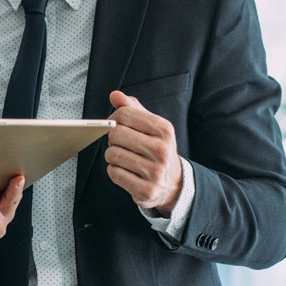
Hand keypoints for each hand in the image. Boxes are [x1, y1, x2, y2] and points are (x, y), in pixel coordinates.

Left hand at [106, 90, 182, 213]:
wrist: (173, 184)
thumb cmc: (157, 149)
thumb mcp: (151, 126)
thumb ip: (133, 109)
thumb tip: (115, 95)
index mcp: (164, 130)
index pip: (125, 114)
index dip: (113, 118)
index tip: (115, 124)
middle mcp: (162, 150)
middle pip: (116, 134)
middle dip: (112, 138)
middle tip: (119, 143)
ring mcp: (155, 172)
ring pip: (112, 154)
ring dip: (112, 155)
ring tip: (122, 157)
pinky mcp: (146, 190)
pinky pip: (114, 173)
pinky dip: (114, 171)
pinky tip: (125, 170)